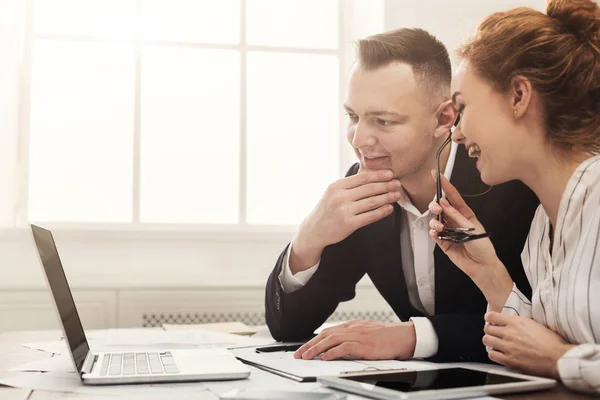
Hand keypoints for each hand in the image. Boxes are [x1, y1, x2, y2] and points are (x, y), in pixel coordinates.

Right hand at [291, 170, 400, 272]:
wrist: (314, 230)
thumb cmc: (327, 209)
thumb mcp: (333, 193)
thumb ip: (349, 185)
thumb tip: (372, 176)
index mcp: (336, 186)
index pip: (361, 178)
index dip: (378, 175)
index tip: (390, 174)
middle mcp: (340, 197)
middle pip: (368, 189)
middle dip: (386, 185)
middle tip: (397, 183)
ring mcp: (344, 211)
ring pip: (371, 202)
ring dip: (387, 198)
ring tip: (397, 195)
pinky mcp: (349, 224)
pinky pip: (370, 216)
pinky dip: (382, 212)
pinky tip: (390, 208)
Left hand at [293, 320, 415, 360]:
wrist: (403, 336)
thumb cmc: (387, 337)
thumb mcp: (366, 333)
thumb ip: (352, 337)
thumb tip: (338, 346)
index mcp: (352, 326)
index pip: (328, 331)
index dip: (314, 340)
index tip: (304, 348)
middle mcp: (352, 328)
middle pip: (325, 335)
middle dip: (310, 345)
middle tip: (299, 354)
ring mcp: (358, 336)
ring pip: (331, 340)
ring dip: (316, 349)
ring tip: (307, 357)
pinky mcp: (364, 345)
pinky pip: (344, 347)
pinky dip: (332, 352)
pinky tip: (325, 358)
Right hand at [427, 171, 512, 308]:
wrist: (481, 266)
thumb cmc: (482, 246)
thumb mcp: (472, 228)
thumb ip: (457, 216)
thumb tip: (444, 204)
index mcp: (464, 213)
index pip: (452, 196)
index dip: (444, 184)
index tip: (435, 174)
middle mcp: (454, 220)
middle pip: (440, 207)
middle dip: (435, 205)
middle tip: (436, 208)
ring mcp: (447, 230)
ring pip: (434, 220)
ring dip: (434, 221)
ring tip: (439, 227)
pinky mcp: (442, 241)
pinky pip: (433, 233)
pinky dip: (433, 232)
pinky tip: (437, 234)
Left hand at [483, 312, 574, 378]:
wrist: (559, 358)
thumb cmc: (552, 342)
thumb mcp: (535, 324)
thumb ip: (520, 322)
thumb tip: (512, 322)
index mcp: (516, 322)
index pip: (491, 316)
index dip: (490, 318)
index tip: (491, 321)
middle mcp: (509, 333)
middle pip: (487, 328)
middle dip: (490, 330)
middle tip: (495, 333)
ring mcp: (508, 347)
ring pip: (487, 340)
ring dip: (490, 341)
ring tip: (497, 343)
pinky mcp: (509, 360)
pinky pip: (492, 355)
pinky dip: (494, 353)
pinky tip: (500, 353)